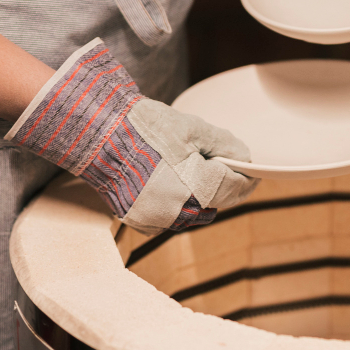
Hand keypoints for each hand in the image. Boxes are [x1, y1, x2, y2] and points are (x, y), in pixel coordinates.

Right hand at [7, 38, 256, 234]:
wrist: (97, 133)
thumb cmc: (145, 127)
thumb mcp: (192, 129)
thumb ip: (223, 146)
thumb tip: (243, 158)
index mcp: (197, 188)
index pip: (235, 188)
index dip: (247, 178)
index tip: (252, 171)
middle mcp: (179, 211)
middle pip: (215, 203)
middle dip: (221, 185)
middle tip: (219, 165)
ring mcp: (157, 220)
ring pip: (193, 213)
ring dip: (199, 196)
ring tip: (191, 169)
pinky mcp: (140, 222)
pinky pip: (170, 218)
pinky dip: (176, 204)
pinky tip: (169, 181)